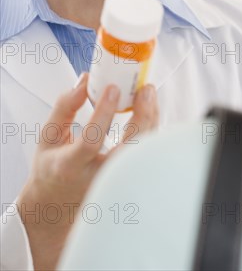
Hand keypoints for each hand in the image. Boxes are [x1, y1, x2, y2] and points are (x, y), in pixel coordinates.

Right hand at [17, 73, 157, 270]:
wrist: (57, 203)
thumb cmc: (52, 167)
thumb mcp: (48, 136)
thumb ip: (65, 107)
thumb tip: (86, 80)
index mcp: (70, 166)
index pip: (91, 140)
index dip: (103, 113)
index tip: (112, 88)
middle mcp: (96, 177)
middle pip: (128, 149)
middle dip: (142, 116)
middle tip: (145, 89)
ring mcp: (115, 181)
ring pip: (142, 151)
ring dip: (150, 120)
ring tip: (147, 94)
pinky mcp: (128, 179)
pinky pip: (145, 153)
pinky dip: (150, 129)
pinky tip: (148, 110)